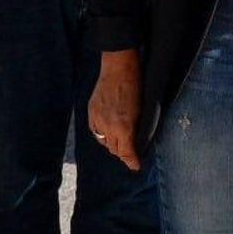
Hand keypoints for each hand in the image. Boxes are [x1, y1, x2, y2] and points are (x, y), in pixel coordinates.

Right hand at [88, 49, 142, 170]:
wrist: (118, 67)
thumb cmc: (136, 85)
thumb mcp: (142, 110)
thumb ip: (137, 128)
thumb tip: (137, 141)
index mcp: (124, 126)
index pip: (126, 152)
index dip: (131, 161)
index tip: (136, 166)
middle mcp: (108, 126)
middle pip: (114, 149)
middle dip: (123, 153)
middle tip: (130, 153)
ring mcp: (97, 119)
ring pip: (104, 142)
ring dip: (112, 143)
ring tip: (120, 141)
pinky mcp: (91, 112)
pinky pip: (95, 131)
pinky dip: (102, 133)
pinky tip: (109, 129)